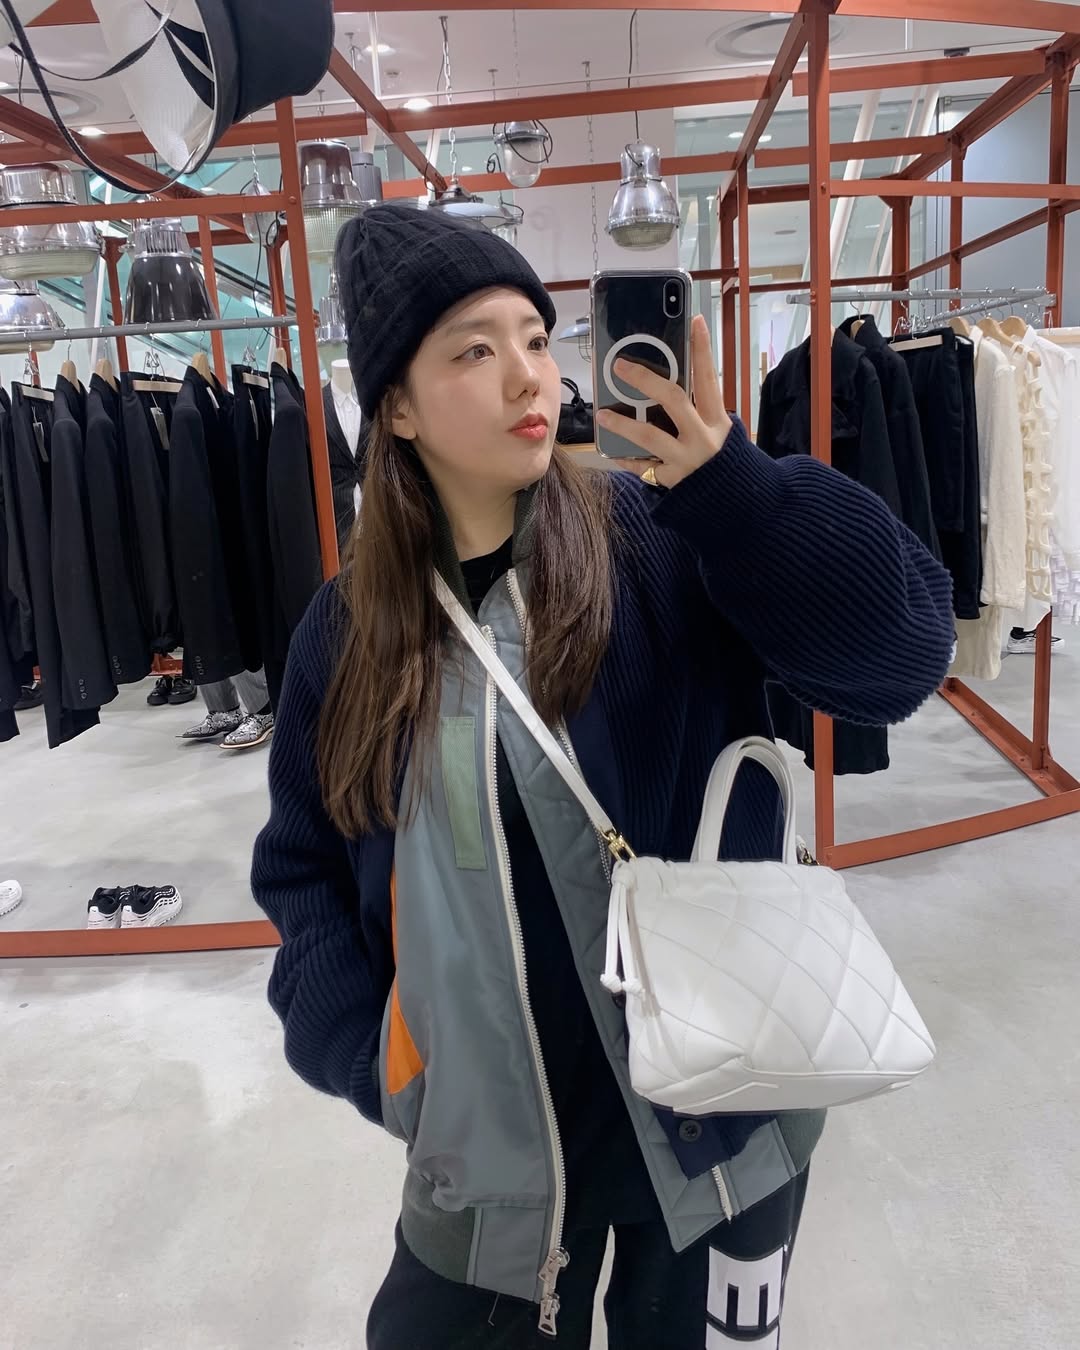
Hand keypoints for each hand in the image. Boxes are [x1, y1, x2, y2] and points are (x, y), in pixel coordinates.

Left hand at [596, 313, 733, 487]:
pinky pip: (643, 468)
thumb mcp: (720, 432)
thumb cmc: (724, 461)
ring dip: (622, 423)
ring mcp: (686, 460)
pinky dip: (627, 459)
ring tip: (602, 414)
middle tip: (620, 365)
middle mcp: (703, 437)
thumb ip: (699, 412)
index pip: (708, 378)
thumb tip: (664, 386)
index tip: (695, 321)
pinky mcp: (672, 481)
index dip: (702, 349)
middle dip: (645, 379)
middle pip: (673, 399)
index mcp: (717, 420)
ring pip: (649, 436)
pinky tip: (612, 452)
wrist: (737, 503)